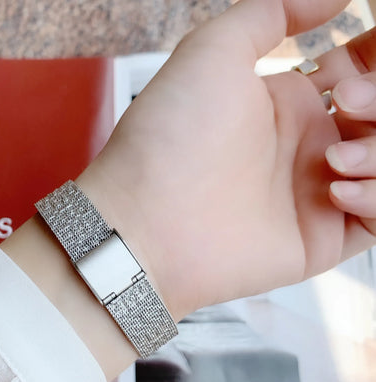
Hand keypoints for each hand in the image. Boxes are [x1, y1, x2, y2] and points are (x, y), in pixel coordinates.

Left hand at [77, 0, 375, 320]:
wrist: (147, 222)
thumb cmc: (169, 138)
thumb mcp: (213, 50)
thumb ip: (273, 11)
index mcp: (286, 103)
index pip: (358, 70)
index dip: (374, 55)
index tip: (371, 44)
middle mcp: (304, 147)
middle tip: (346, 97)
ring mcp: (313, 194)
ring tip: (333, 157)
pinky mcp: (320, 240)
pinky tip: (336, 190)